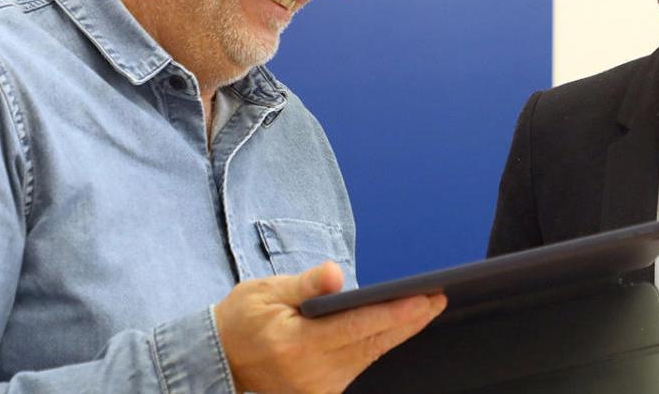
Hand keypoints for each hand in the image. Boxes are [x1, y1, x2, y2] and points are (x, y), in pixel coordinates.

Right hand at [214, 260, 445, 393]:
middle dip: (409, 320)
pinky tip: (400, 326)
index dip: (394, 313)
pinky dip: (379, 343)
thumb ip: (304, 284)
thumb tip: (333, 275)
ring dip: (399, 331)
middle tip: (438, 299)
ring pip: (370, 355)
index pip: (357, 327)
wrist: (220, 359)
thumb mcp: (265, 291)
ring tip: (426, 307)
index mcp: (296, 345)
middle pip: (372, 343)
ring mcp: (318, 388)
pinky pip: (359, 365)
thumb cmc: (243, 318)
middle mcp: (310, 373)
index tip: (425, 299)